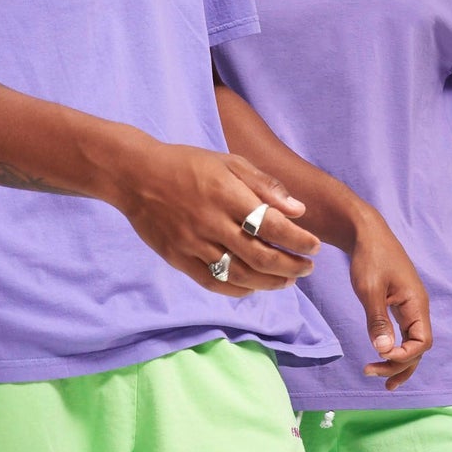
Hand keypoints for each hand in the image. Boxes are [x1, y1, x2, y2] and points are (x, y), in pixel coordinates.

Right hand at [112, 141, 320, 295]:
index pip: (272, 225)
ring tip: (287, 281)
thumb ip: (265, 186)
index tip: (315, 247)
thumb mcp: (229, 162)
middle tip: (308, 269)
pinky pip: (213, 282)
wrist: (136, 175)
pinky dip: (238, 289)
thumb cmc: (188, 165)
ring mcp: (193, 243)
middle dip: (291, 266)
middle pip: (260, 256)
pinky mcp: (178, 258)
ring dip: (269, 282)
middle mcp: (211, 222)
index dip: (298, 240)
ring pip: (239, 274)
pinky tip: (255, 287)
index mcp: (227, 194)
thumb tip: (299, 210)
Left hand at [351, 216, 432, 391]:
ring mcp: (410, 307)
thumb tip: (384, 351)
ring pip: (412, 343)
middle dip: (399, 365)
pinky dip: (395, 349)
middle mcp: (418, 308)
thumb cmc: (369, 257)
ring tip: (382, 381)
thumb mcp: (369, 290)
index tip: (378, 355)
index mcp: (417, 304)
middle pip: (418, 348)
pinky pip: (404, 334)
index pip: (422, 343)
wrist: (366, 233)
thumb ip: (378, 321)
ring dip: (398, 363)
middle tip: (371, 374)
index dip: (403, 356)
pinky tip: (382, 357)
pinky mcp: (400, 305)